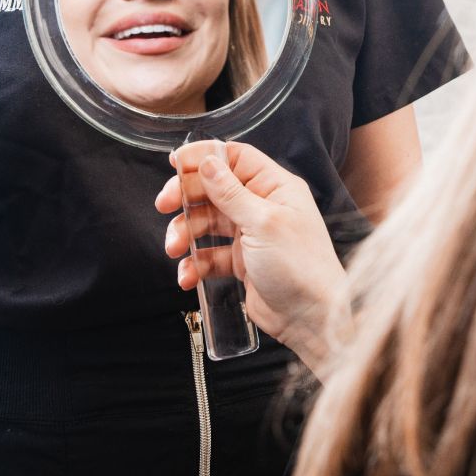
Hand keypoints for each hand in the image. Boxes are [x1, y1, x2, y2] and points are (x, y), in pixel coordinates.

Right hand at [156, 142, 349, 369]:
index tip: (176, 163)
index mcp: (275, 188)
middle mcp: (262, 207)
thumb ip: (231, 193)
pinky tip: (188, 275)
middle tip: (164, 205)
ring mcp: (251, 235)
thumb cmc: (301, 266)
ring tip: (176, 248)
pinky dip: (195, 263)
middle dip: (186, 197)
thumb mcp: (263, 223)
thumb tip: (207, 163)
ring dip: (186, 233)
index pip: (235, 158)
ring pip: (207, 223)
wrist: (311, 318)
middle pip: (214, 189)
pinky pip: (210, 255)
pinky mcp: (242, 262)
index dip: (204, 157)